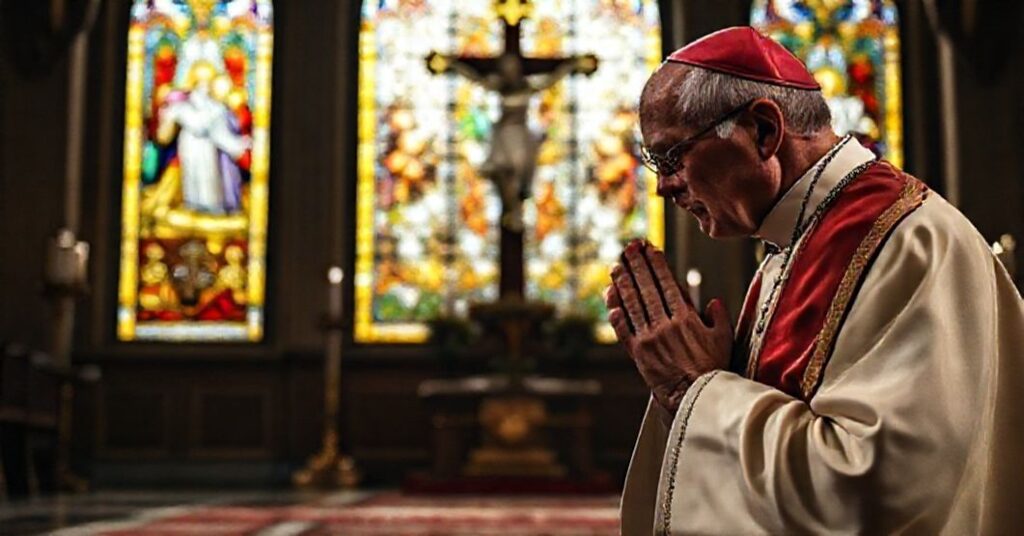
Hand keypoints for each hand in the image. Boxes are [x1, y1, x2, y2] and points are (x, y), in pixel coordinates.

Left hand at [604, 240, 732, 412]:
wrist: (695, 396)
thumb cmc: (711, 369)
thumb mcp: (724, 339)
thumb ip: (719, 317)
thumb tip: (714, 301)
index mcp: (685, 318)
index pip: (667, 284)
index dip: (657, 264)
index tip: (650, 249)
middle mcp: (664, 324)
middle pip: (647, 288)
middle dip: (637, 266)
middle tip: (629, 250)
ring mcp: (649, 338)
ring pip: (632, 305)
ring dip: (623, 284)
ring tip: (617, 267)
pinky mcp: (638, 353)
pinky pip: (623, 330)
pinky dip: (616, 315)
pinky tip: (611, 301)